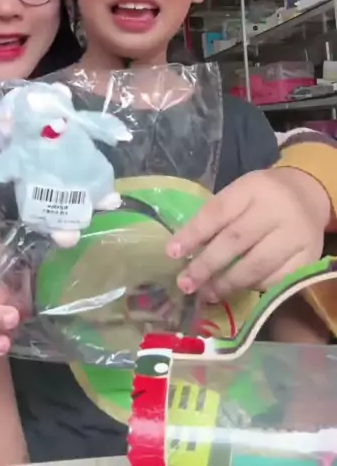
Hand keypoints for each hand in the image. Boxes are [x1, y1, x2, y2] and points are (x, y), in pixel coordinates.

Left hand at [167, 168, 330, 299]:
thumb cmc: (262, 197)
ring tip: (206, 293)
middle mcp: (276, 209)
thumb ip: (216, 217)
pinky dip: (253, 287)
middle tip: (185, 283)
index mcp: (253, 187)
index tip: (172, 253)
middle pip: (235, 241)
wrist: (308, 196)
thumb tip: (183, 251)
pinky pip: (275, 280)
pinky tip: (237, 289)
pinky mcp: (308, 257)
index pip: (217, 212)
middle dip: (206, 265)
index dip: (193, 234)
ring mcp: (295, 234)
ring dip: (226, 283)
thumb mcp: (240, 194)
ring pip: (256, 265)